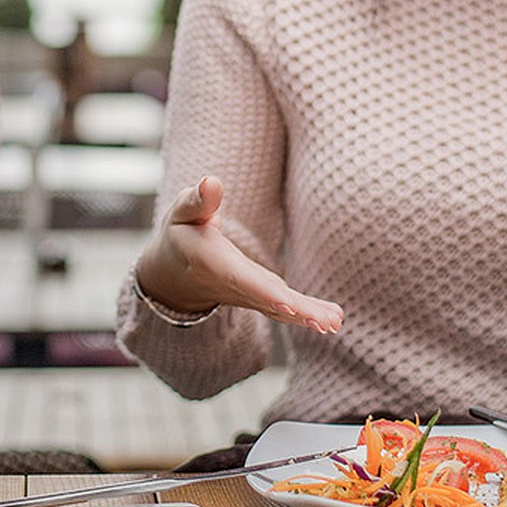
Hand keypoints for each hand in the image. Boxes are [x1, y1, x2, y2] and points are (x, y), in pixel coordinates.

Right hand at [134, 176, 343, 334]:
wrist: (173, 273)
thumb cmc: (181, 233)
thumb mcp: (182, 211)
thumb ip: (197, 200)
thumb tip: (211, 182)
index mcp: (211, 262)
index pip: (239, 277)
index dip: (263, 290)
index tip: (286, 302)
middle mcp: (230, 285)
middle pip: (266, 299)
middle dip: (296, 310)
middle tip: (326, 322)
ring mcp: (245, 296)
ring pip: (277, 309)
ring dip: (306, 317)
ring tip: (334, 323)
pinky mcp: (257, 298)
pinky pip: (281, 310)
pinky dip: (305, 316)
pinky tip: (331, 321)